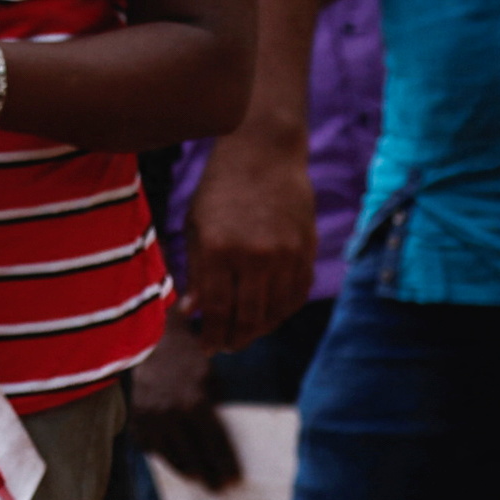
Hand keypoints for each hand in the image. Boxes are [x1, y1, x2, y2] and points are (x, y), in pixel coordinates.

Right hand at [127, 315, 245, 490]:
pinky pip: (150, 447)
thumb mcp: (211, 380)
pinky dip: (162, 456)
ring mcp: (150, 418)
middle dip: (208, 475)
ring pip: (169, 456)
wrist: (153, 342)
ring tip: (196, 479)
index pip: (215, 444)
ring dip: (185, 471)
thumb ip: (216, 408)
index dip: (225, 464)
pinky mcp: (136, 419)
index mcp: (195, 403)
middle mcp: (170, 414)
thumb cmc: (189, 360)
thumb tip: (221, 443)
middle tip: (217, 489)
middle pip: (193, 456)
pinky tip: (174, 461)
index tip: (234, 480)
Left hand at [178, 129, 314, 353]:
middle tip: (225, 346)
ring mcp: (286, 254)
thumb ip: (196, 273)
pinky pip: (298, 294)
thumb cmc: (220, 188)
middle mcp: (256, 256)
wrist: (264, 152)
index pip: (218, 311)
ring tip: (245, 332)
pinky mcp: (307, 249)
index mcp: (220, 250)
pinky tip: (269, 313)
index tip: (206, 347)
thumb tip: (191, 314)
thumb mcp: (196, 227)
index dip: (211, 337)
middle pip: (249, 319)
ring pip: (276, 312)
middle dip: (234, 340)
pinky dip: (283, 311)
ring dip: (259, 330)